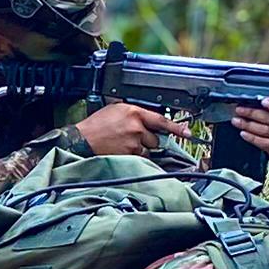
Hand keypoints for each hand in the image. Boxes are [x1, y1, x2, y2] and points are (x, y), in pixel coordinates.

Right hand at [74, 101, 199, 160]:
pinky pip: (139, 158)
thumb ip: (133, 113)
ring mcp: (133, 143)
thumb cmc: (95, 126)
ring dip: (140, 149)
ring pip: (148, 149)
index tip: (187, 133)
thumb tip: (146, 119)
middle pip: (155, 138)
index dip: (176, 127)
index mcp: (134, 113)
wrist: (81, 140)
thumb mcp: (115, 110)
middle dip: (147, 140)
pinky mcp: (129, 155)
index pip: (161, 120)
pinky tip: (121, 151)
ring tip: (123, 145)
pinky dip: (133, 157)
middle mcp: (136, 127)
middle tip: (132, 138)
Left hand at [226, 96, 268, 159]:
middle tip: (240, 110)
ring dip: (248, 125)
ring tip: (237, 121)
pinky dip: (252, 138)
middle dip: (253, 113)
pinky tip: (244, 133)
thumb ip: (268, 101)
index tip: (263, 102)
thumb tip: (252, 98)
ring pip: (266, 131)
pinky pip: (265, 143)